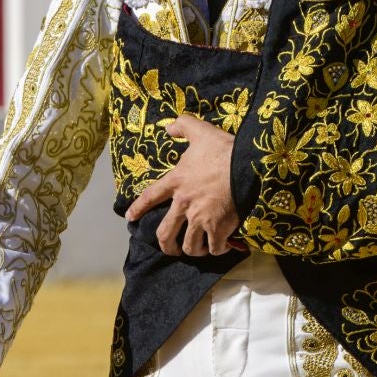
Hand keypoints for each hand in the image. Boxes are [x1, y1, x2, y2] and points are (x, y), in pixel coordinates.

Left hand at [126, 114, 240, 256]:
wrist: (246, 165)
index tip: (130, 218)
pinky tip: (222, 248)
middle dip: (167, 246)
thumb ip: (184, 126)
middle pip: (165, 233)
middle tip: (171, 249)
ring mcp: (199, 218)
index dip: (138, 209)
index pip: (150, 197)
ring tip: (199, 250)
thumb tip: (169, 127)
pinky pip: (214, 247)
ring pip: (189, 245)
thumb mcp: (201, 131)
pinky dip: (217, 250)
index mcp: (176, 182)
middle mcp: (183, 203)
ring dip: (194, 250)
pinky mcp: (218, 228)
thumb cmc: (223, 149)